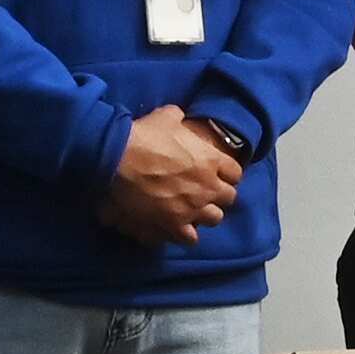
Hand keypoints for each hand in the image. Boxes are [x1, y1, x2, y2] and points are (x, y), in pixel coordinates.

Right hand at [98, 105, 239, 247]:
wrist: (119, 158)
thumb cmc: (144, 136)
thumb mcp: (166, 117)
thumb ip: (177, 118)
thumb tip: (176, 115)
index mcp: (211, 159)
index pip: (234, 173)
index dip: (225, 175)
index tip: (216, 175)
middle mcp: (208, 185)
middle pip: (228, 198)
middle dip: (217, 196)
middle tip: (204, 194)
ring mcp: (193, 206)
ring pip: (214, 219)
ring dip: (204, 216)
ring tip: (192, 213)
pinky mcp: (173, 223)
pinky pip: (190, 238)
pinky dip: (185, 235)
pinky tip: (177, 229)